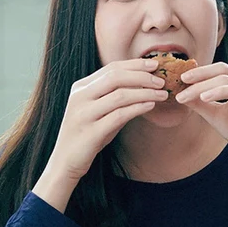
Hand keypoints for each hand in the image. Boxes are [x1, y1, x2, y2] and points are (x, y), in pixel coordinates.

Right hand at [47, 58, 167, 182]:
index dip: (135, 64)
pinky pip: (119, 115)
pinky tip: (151, 106)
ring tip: (162, 94)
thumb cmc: (87, 135)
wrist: (65, 161)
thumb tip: (145, 85)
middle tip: (161, 80)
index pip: (111, 68)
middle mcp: (80, 97)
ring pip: (120, 95)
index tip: (154, 64)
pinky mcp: (91, 132)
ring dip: (145, 93)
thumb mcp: (99, 111)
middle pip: (115, 77)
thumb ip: (115, 97)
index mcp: (81, 88)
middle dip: (142, 76)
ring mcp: (84, 114)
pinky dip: (138, 108)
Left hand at [174, 62, 227, 170]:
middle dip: (204, 81)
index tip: (181, 79)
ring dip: (221, 90)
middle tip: (185, 87)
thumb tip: (180, 92)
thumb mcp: (214, 116)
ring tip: (202, 97)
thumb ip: (199, 103)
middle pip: (227, 76)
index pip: (220, 71)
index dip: (201, 73)